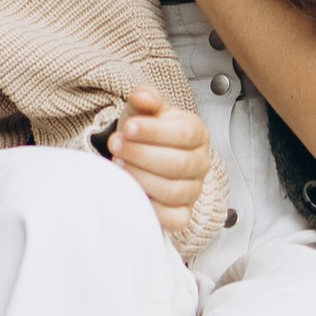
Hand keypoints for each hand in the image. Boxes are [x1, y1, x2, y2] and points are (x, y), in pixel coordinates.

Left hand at [107, 89, 211, 241]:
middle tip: (115, 146)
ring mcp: (193, 190)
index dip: (155, 132)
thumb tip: (142, 96)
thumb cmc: (144, 131)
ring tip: (118, 165)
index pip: (185, 134)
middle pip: (179, 164)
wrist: (138, 152)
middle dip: (141, 155)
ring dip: (141, 178)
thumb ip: (145, 99)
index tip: (128, 128)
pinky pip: (174, 219)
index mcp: (197, 133)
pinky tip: (132, 192)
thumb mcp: (143, 110)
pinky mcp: (182, 214)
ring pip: (174, 191)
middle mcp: (200, 163)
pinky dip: (152, 208)